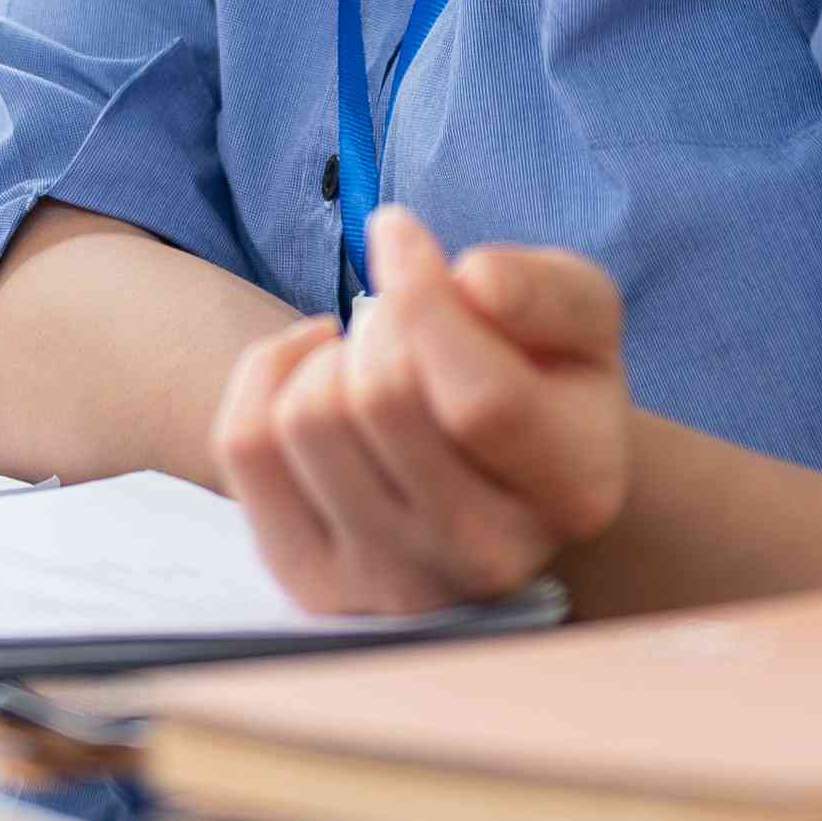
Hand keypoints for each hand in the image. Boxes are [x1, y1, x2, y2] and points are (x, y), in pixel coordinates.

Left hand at [211, 209, 633, 613]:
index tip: (398, 233)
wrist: (493, 477)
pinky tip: (319, 377)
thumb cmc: (537, 378)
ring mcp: (396, 587)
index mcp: (574, 488)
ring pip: (309, 418)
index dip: (423, 299)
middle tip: (400, 317)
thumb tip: (471, 283)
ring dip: (329, 355)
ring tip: (371, 359)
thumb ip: (540, 289)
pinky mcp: (311, 584)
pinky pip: (244, 445)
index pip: (480, 400)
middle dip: (379, 319)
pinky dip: (268, 377)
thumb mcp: (577, 316)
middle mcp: (490, 559)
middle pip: (381, 398)